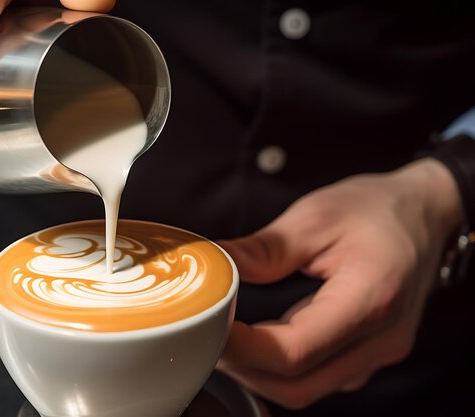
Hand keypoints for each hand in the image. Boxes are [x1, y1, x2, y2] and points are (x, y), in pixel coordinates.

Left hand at [217, 158, 461, 408]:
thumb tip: (215, 265)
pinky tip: (258, 340)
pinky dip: (280, 368)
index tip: (206, 327)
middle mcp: (379, 339)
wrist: (423, 214)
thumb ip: (264, 248)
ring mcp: (377, 353)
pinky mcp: (369, 354)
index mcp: (370, 299)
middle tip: (207, 335)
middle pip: (297, 385)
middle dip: (242, 367)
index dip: (242, 348)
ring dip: (258, 372)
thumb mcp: (316, 216)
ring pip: (306, 389)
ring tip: (226, 336)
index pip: (295, 351)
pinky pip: (319, 378)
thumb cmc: (376, 210)